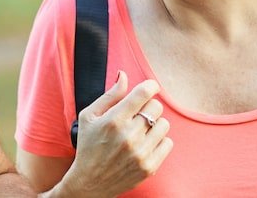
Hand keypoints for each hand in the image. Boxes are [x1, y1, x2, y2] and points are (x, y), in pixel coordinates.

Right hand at [53, 71, 173, 197]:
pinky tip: (146, 144)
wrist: (89, 183)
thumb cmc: (88, 146)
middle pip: (156, 106)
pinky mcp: (149, 167)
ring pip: (164, 124)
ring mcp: (140, 153)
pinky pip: (168, 143)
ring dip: (155, 124)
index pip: (143, 93)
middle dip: (149, 106)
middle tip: (139, 114)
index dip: (150, 86)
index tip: (150, 87)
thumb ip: (109, 95)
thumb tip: (124, 75)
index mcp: (113, 120)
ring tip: (142, 131)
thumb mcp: (89, 117)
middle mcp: (128, 135)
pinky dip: (159, 141)